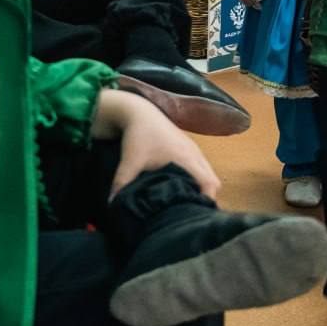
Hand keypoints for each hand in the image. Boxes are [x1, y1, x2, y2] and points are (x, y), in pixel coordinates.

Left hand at [95, 89, 221, 199]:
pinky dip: (201, 176)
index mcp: (185, 159)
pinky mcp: (190, 146)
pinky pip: (203, 165)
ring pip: (209, 172)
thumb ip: (122, 184)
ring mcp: (194, 149)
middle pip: (213, 180)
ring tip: (191, 201)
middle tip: (194, 211)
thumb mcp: (129, 162)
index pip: (208, 183)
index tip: (198, 213)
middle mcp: (194, 154)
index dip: (207, 199)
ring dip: (204, 186)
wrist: (141, 112)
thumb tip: (113, 205)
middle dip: (208, 196)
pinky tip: (186, 185)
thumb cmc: (138, 137)